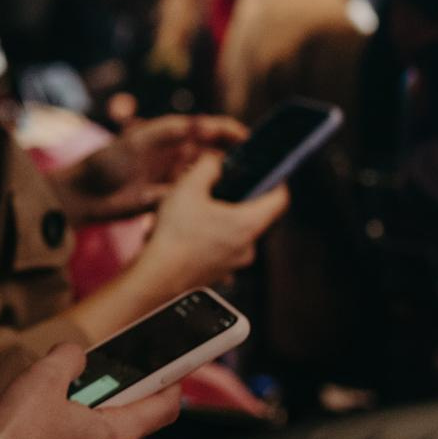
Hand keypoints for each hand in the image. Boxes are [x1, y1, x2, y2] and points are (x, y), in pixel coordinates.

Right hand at [0, 342, 181, 438]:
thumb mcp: (40, 378)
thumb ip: (68, 358)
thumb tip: (75, 357)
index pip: (161, 409)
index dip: (170, 386)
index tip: (173, 375)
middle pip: (110, 429)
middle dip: (83, 409)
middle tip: (55, 394)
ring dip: (54, 434)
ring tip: (17, 424)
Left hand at [51, 114, 247, 225]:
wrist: (83, 196)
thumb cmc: (105, 163)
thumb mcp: (135, 141)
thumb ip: (166, 132)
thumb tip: (199, 122)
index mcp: (169, 134)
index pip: (207, 127)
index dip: (229, 130)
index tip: (249, 138)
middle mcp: (173, 154)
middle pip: (212, 151)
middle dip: (233, 157)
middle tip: (257, 167)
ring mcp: (171, 177)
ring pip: (206, 176)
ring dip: (223, 180)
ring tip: (245, 188)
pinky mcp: (167, 199)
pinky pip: (193, 198)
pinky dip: (206, 201)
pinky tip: (223, 208)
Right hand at [129, 153, 287, 294]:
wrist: (156, 277)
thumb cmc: (174, 236)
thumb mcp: (188, 187)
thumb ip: (208, 166)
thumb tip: (216, 161)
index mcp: (249, 223)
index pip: (281, 199)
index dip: (277, 181)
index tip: (269, 172)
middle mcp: (248, 246)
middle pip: (255, 214)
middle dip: (236, 198)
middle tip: (215, 189)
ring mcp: (234, 263)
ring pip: (236, 232)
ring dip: (220, 219)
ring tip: (193, 212)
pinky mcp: (219, 273)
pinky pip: (221, 248)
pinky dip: (209, 238)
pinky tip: (188, 232)